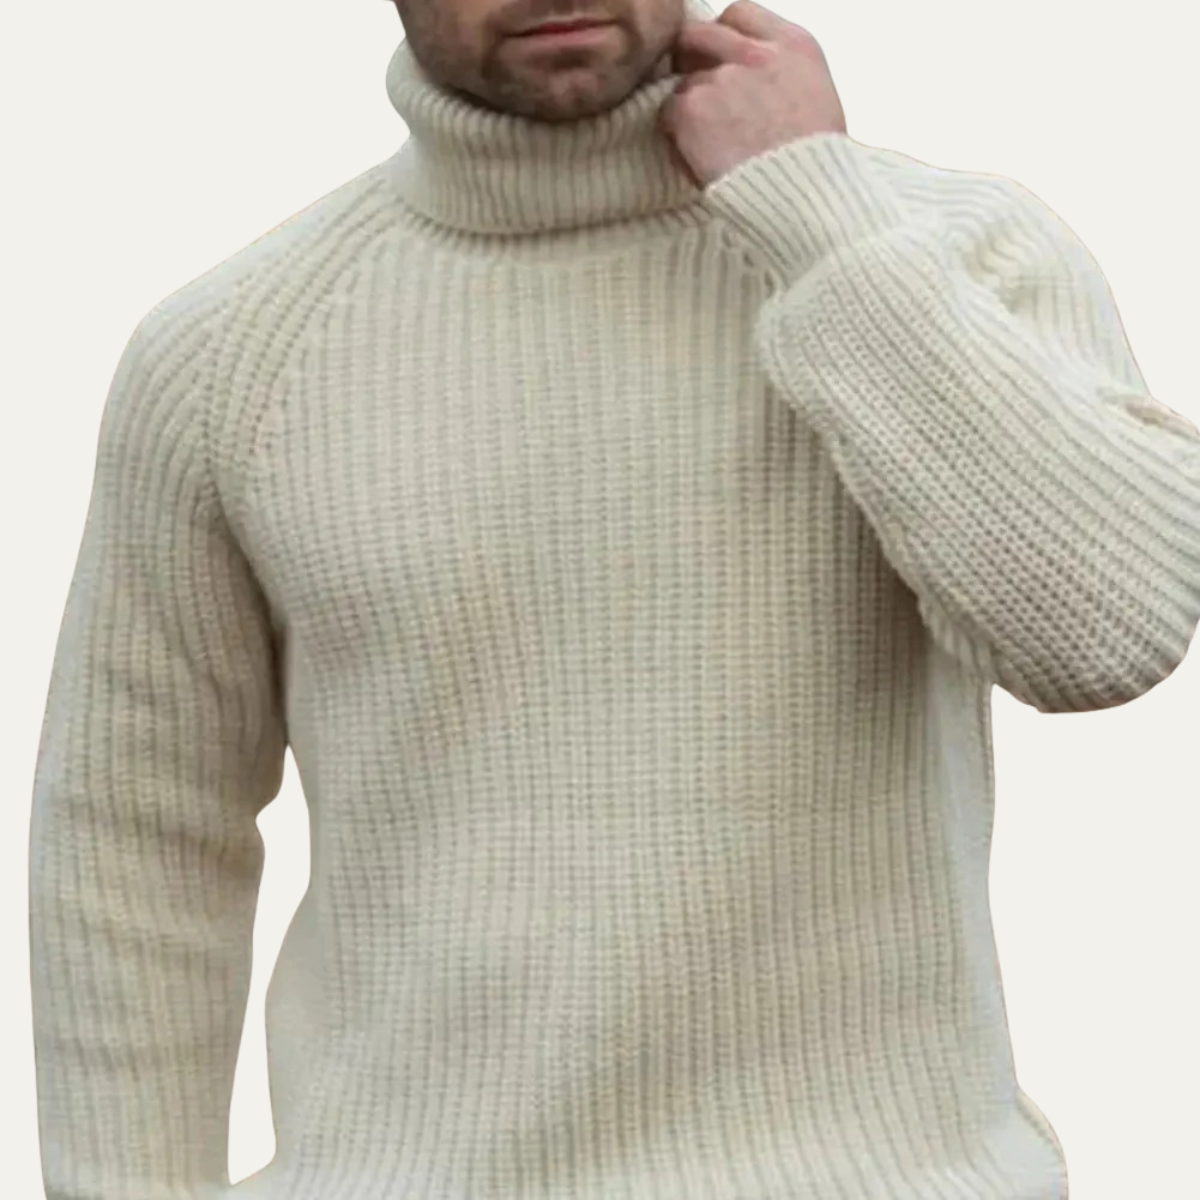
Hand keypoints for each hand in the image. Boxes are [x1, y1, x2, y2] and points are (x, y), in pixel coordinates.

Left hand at [659, 1, 847, 187]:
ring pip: (685, 82)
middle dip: (692, 59)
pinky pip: (669, 114)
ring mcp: (721, 77)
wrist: (804, 195)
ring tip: (711, 144)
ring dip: (691, 108)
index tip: (720, 61)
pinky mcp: (693, 107)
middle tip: (697, 94)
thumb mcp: (817, 98)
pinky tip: (699, 158)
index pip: (741, 14)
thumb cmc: (816, 165)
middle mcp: (755, 52)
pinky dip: (677, 136)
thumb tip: (754, 80)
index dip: (723, 38)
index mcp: (794, 45)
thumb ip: (782, 72)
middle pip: (701, 35)